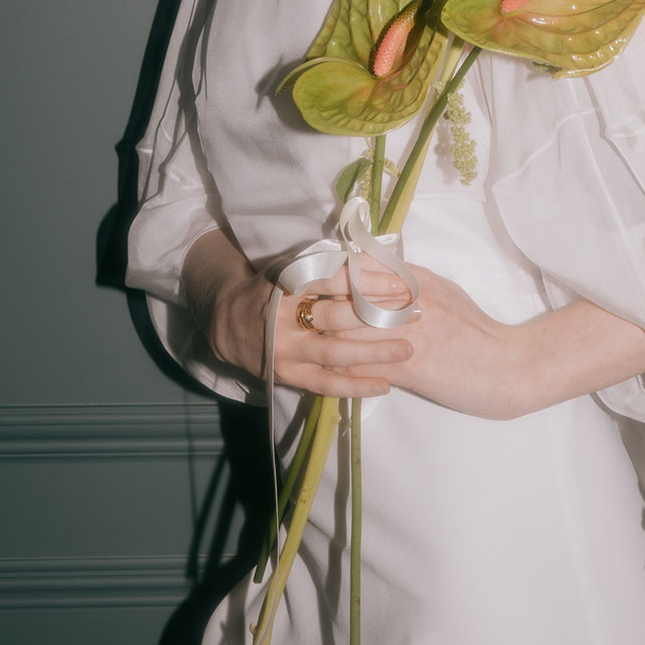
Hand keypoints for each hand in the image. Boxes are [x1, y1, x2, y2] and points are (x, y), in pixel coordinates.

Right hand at [182, 229, 411, 398]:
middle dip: (378, 315)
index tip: (402, 282)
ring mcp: (285, 349)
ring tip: (407, 349)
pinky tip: (384, 384)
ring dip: (374, 353)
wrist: (230, 323)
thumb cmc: (273, 288)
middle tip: (414, 312)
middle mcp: (284, 316)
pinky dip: (355, 386)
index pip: (332, 279)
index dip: (368, 281)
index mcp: (287, 282)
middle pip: (336, 317)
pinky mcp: (288, 375)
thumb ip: (326, 264)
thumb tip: (376, 257)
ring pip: (334, 353)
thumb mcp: (290, 266)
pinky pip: (325, 384)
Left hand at [295, 264, 644, 419]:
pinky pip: (361, 365)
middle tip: (295, 310)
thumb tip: (378, 269)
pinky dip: (339, 367)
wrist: (506, 366)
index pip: (362, 267)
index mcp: (416, 280)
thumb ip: (409, 280)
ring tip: (302, 339)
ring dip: (321, 335)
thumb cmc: (477, 330)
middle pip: (347, 295)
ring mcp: (405, 334)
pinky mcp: (406, 367)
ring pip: (348, 329)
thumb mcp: (445, 292)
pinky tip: (323, 370)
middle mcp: (407, 302)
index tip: (309, 277)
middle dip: (317, 303)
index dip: (330, 272)